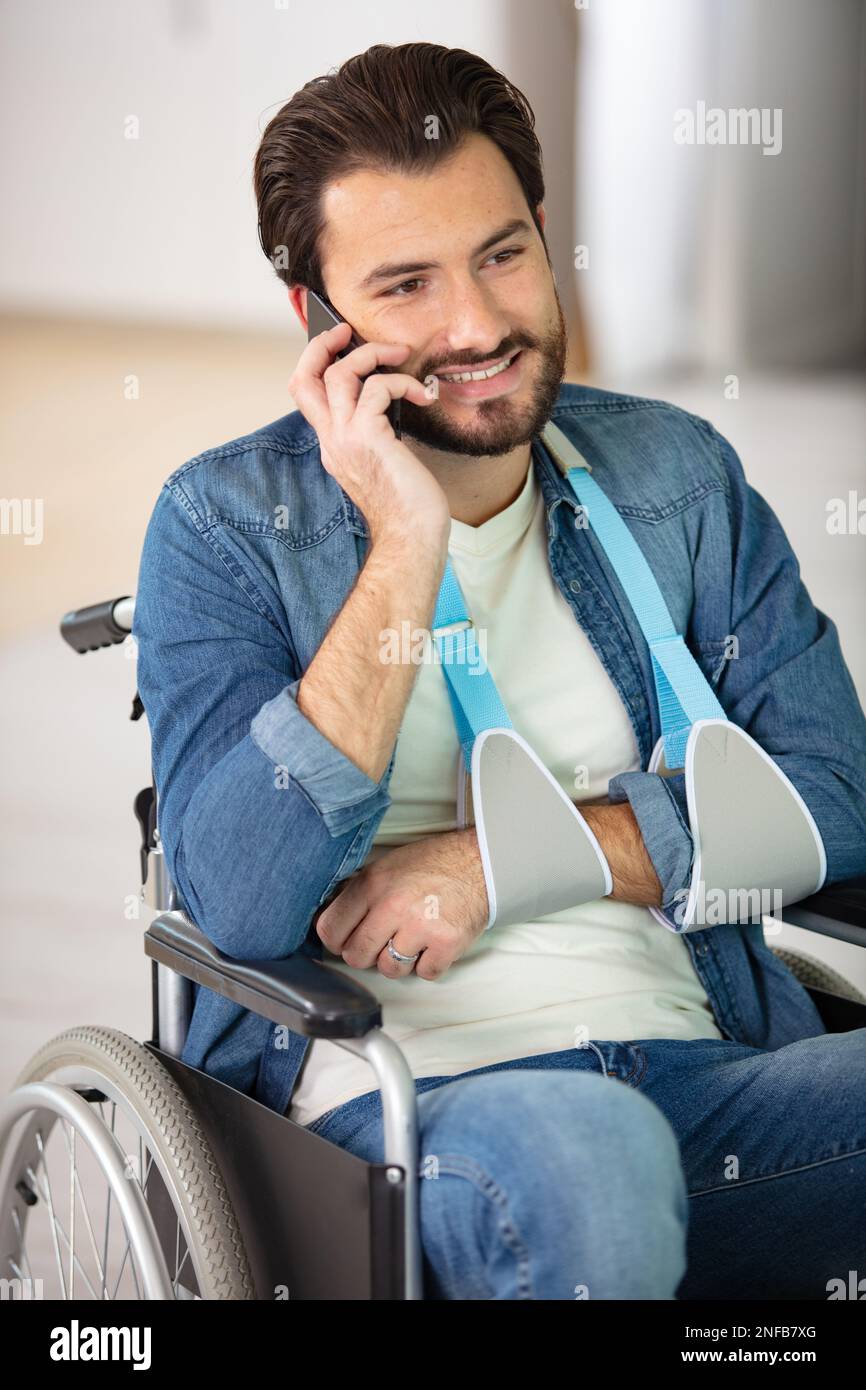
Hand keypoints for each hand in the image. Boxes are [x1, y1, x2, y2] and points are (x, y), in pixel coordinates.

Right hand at [289, 320, 450, 546]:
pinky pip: (377, 387)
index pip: (305, 394)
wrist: (411, 536)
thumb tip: (389, 397)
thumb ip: (376, 431)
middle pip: (304, 378)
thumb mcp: (384, 460)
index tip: (341, 344)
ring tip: (401, 355)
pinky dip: (401, 381)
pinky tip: (422, 395)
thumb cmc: (407, 504)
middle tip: (349, 331)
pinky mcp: (368, 439)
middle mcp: (332, 440)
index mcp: (333, 445)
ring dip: (371, 353)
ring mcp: (346, 440)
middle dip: (322, 345)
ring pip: (338, 374)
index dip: (316, 362)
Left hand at [313, 829, 489, 981]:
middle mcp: (393, 906)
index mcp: (373, 884)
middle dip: (366, 954)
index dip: (336, 940)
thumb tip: (327, 921)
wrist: (481, 862)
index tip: (347, 940)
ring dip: (398, 961)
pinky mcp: (446, 943)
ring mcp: (420, 927)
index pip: (330, 929)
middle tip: (381, 943)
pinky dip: (429, 964)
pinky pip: (424, 973)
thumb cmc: (432, 864)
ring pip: (389, 970)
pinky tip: (433, 943)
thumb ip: (358, 893)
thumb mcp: (387, 866)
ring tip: (411, 940)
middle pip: (356, 956)